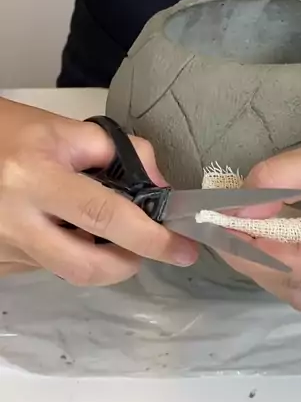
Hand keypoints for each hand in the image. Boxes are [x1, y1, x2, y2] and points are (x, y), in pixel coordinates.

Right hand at [0, 98, 197, 284]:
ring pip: (68, 271)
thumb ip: (120, 152)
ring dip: (97, 256)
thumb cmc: (11, 133)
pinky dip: (68, 252)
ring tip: (95, 225)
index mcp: (34, 178)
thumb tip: (159, 187)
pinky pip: (47, 268)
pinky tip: (62, 227)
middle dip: (127, 263)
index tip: (181, 249)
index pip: (104, 215)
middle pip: (86, 267)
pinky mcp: (0, 264)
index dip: (149, 238)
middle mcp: (15, 220)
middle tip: (143, 246)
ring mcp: (4, 248)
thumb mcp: (65, 130)